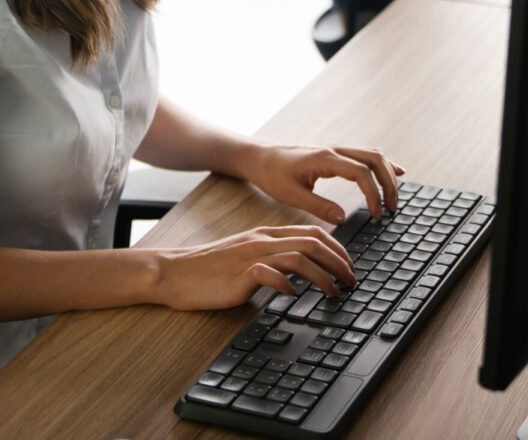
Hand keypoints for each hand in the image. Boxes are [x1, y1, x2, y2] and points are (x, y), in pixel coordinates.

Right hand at [156, 225, 355, 310]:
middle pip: (311, 242)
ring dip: (323, 275)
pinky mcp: (239, 274)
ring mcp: (251, 255)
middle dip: (338, 261)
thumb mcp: (245, 257)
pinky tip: (294, 296)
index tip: (348, 265)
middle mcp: (262, 240)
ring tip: (335, 291)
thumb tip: (298, 273)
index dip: (336, 248)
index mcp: (265, 234)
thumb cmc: (210, 269)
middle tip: (352, 280)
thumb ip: (270, 258)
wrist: (175, 272)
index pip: (311, 232)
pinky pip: (270, 274)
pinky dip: (287, 284)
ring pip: (298, 256)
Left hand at [245, 144, 404, 223]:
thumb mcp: (291, 195)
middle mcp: (335, 150)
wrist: (260, 157)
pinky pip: (366, 155)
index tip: (376, 215)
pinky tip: (396, 173)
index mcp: (325, 159)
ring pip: (373, 154)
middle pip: (375, 159)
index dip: (374, 194)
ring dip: (388, 174)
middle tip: (391, 209)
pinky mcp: (336, 154)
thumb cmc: (272, 175)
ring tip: (393, 200)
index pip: (361, 172)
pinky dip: (383, 165)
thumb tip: (343, 218)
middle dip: (388, 183)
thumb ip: (318, 206)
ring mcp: (336, 149)